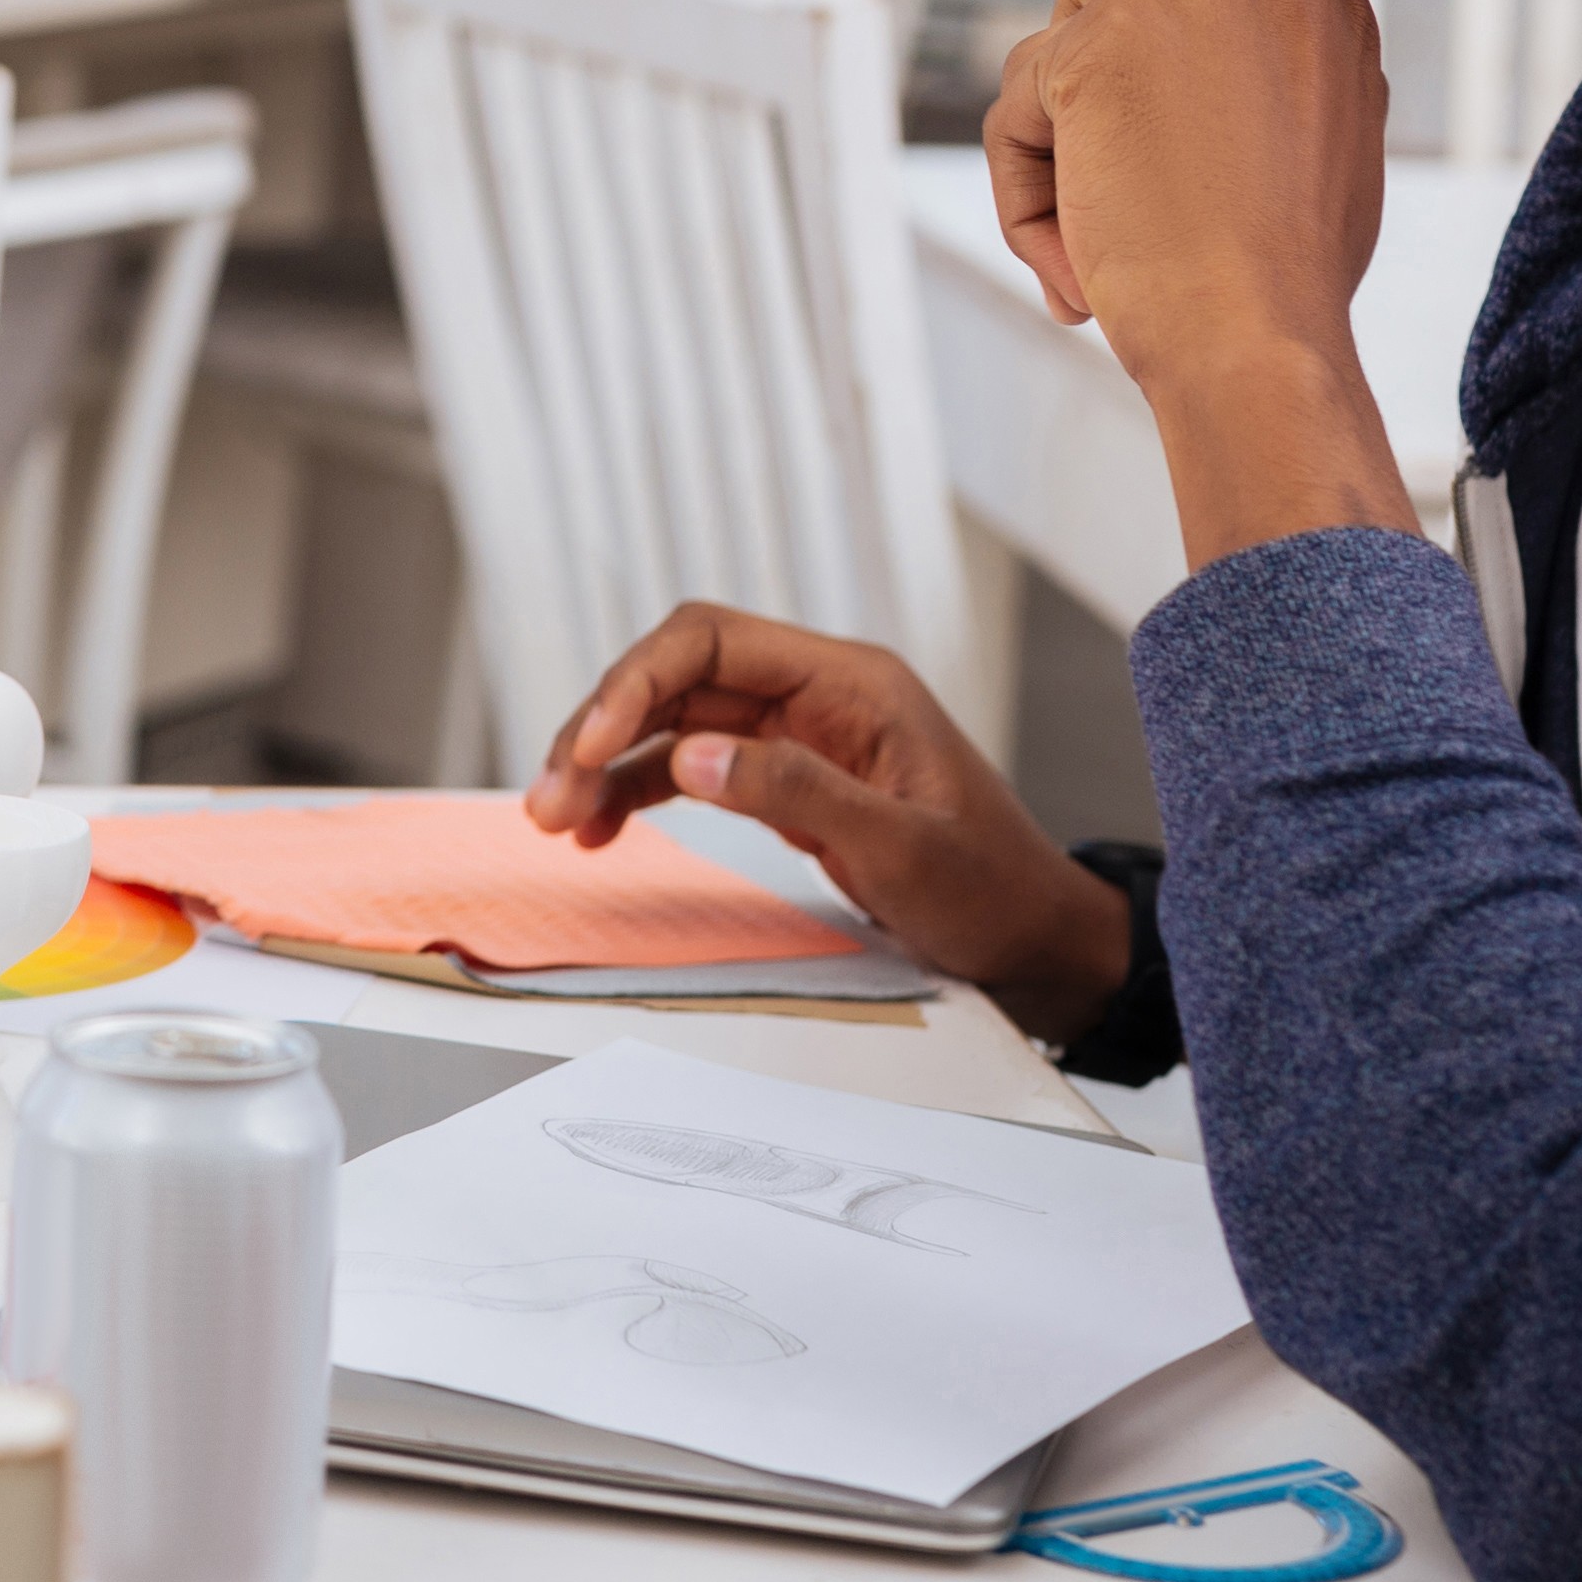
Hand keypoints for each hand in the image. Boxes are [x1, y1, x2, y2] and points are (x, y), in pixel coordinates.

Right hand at [523, 604, 1130, 1045]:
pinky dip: (637, 791)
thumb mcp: (901, 848)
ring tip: (553, 820)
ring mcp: (796, 732)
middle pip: (676, 676)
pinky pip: (689, 765)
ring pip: (670, 722)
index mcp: (851, 682)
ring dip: (605, 764)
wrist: (1034, 939)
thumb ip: (798, 793)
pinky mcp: (784, 776)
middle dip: (601, 727)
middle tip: (547, 799)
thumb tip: (690, 754)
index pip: (711, 641)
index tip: (586, 747)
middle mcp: (815, 692)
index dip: (635, 683)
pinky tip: (596, 829)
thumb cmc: (989, 891)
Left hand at [981, 0, 1388, 366]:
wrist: (1255, 338)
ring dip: (1052, 135)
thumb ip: (1265, 59)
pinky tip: (1075, 254)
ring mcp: (1167, 3)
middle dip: (1086, 64)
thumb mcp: (1319, 133)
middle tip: (1113, 163)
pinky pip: (1016, 102)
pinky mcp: (1091, 49)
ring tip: (1101, 228)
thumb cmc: (1285, 271)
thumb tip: (1183, 45)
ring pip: (1052, 37)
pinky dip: (1024, 183)